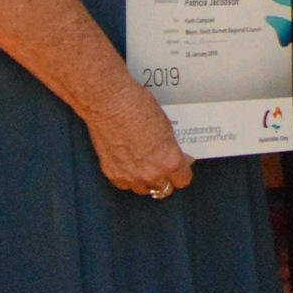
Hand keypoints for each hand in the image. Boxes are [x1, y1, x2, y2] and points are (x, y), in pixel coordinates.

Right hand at [84, 83, 194, 199]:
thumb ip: (171, 147)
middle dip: (167, 177)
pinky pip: (125, 184)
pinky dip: (128, 178)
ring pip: (144, 189)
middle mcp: (150, 173)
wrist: (109, 103)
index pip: (183, 180)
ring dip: (147, 180)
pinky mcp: (111, 173)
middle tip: (163, 165)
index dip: (183, 171)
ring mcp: (130, 176)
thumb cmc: (138, 106)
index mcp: (169, 160)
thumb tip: (177, 156)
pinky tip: (129, 164)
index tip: (182, 164)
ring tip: (145, 165)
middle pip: (165, 189)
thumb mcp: (166, 126)